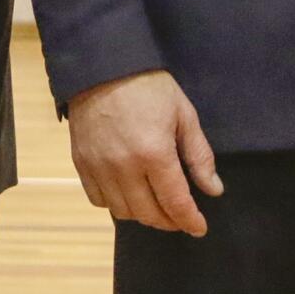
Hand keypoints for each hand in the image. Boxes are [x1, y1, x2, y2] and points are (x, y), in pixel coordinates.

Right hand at [66, 70, 221, 235]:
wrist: (102, 65)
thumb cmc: (148, 86)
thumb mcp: (183, 114)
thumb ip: (199, 155)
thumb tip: (213, 190)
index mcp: (154, 154)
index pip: (175, 203)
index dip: (190, 221)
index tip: (199, 228)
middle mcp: (124, 167)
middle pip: (149, 214)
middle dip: (169, 221)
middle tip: (180, 217)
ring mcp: (99, 167)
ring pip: (123, 211)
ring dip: (143, 214)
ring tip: (155, 205)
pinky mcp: (81, 163)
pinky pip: (98, 200)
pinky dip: (115, 203)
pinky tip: (127, 193)